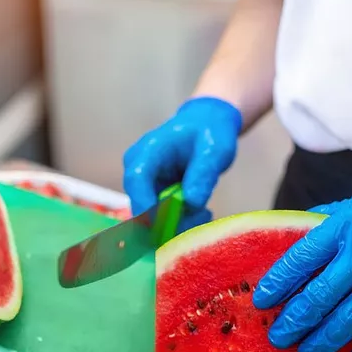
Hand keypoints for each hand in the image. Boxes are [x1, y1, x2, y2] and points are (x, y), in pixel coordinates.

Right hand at [123, 97, 241, 229]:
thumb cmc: (209, 131)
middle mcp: (138, 168)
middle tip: (203, 216)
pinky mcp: (152, 196)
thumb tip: (191, 203)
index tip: (167, 225)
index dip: (146, 205)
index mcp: (149, 150)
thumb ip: (203, 174)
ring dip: (179, 223)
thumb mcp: (214, 150)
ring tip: (205, 212)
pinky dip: (180, 221)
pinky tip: (200, 212)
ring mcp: (143, 185)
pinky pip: (161, 218)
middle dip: (171, 221)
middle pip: (142, 205)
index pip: (136, 180)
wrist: (206, 125)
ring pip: (152, 218)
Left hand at [253, 160, 351, 351]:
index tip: (261, 301)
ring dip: (324, 339)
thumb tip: (299, 232)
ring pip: (349, 316)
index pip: (302, 256)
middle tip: (278, 338)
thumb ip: (334, 219)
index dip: (278, 282)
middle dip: (294, 320)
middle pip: (320, 294)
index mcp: (349, 222)